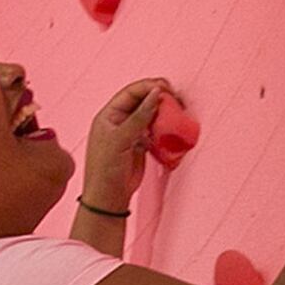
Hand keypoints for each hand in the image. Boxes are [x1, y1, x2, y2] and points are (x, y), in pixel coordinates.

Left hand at [82, 77, 176, 204]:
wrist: (109, 198)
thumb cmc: (106, 170)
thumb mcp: (120, 140)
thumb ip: (139, 117)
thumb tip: (156, 94)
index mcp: (109, 115)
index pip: (131, 92)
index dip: (149, 87)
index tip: (166, 89)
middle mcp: (119, 120)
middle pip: (143, 100)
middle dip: (160, 97)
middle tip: (176, 99)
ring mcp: (131, 131)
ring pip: (151, 114)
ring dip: (164, 111)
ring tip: (178, 111)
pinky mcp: (141, 143)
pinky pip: (155, 129)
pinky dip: (164, 126)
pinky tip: (172, 127)